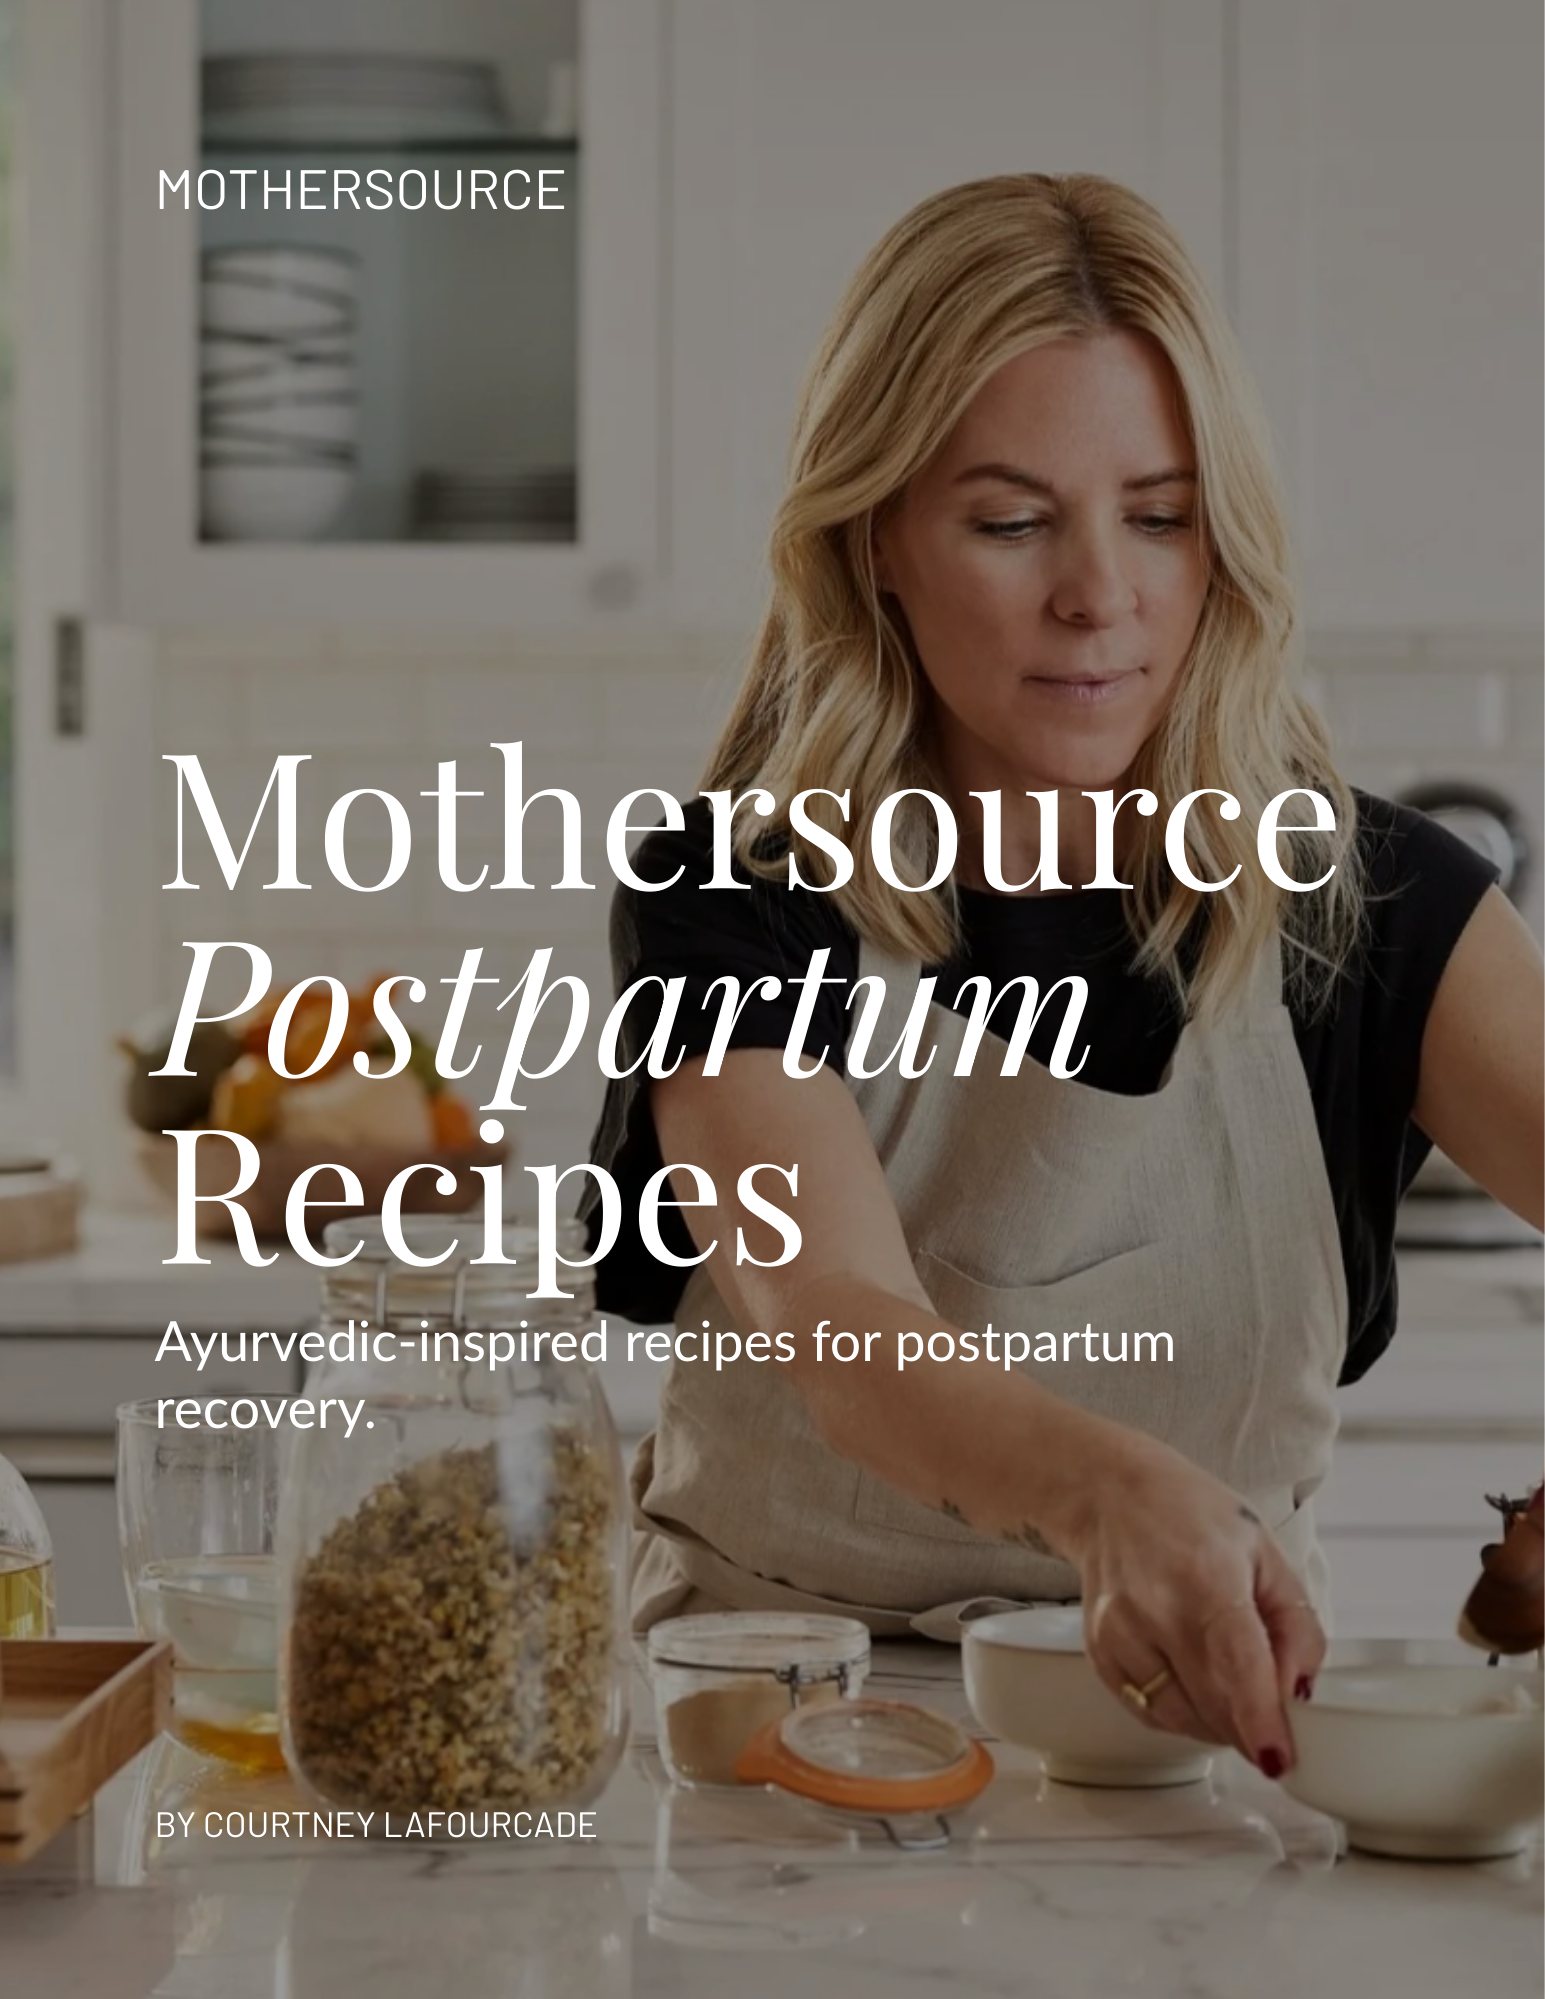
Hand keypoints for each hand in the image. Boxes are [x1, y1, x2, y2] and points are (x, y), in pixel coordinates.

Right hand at [1065, 1435, 1325, 1775]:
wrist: (1109, 1493)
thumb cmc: (1188, 1513)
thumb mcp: (1266, 1552)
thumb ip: (1297, 1625)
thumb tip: (1301, 1692)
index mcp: (1206, 1577)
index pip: (1236, 1664)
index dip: (1260, 1720)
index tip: (1280, 1758)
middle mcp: (1154, 1609)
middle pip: (1213, 1703)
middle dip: (1253, 1728)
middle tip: (1276, 1722)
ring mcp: (1120, 1634)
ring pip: (1182, 1718)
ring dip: (1219, 1725)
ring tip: (1233, 1689)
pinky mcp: (1100, 1653)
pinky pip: (1150, 1712)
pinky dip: (1183, 1714)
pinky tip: (1195, 1683)